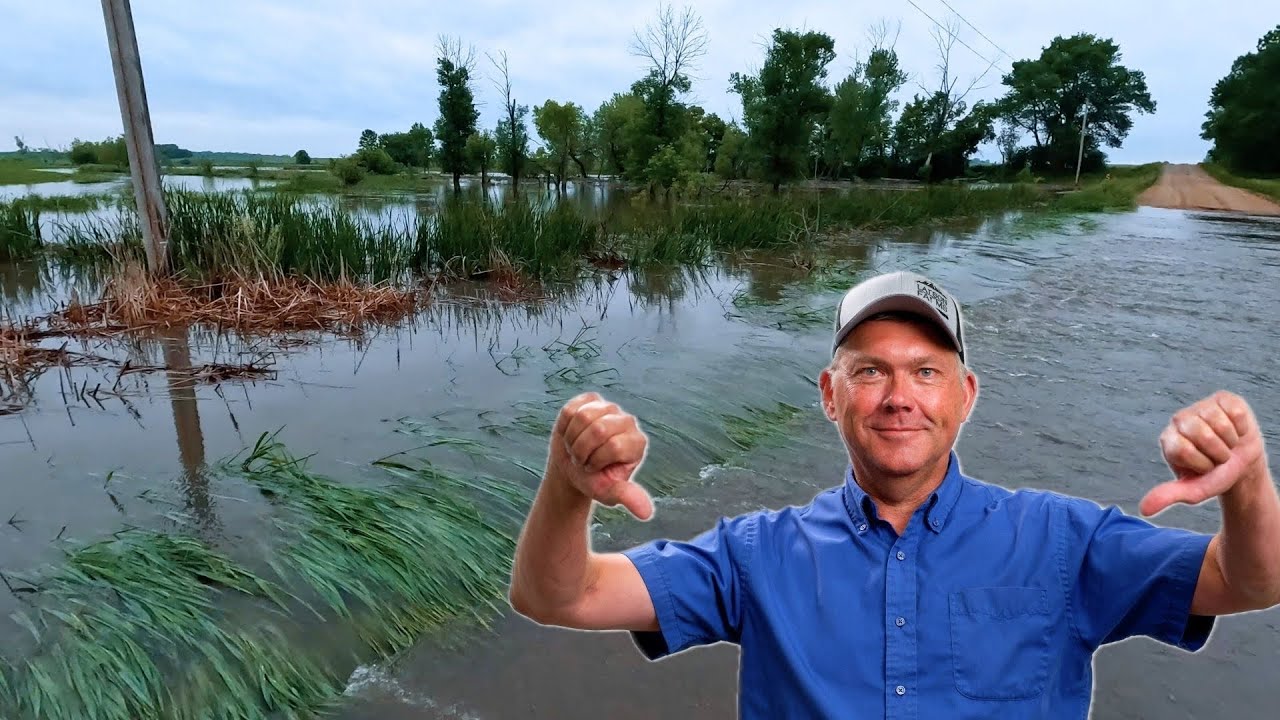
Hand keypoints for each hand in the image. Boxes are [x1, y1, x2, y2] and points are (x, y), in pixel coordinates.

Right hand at [549, 392, 653, 519]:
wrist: (573, 469)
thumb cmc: (594, 481)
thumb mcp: (608, 492)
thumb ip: (627, 496)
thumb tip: (646, 514)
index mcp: (637, 443)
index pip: (614, 445)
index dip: (596, 461)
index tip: (594, 469)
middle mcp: (627, 422)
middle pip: (598, 429)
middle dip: (582, 450)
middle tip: (583, 459)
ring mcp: (609, 408)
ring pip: (582, 416)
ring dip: (572, 439)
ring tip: (577, 448)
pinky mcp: (590, 400)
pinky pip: (570, 410)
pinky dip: (564, 427)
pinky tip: (571, 434)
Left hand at [1140, 391, 1268, 515]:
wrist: (1240, 464)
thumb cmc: (1214, 476)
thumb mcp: (1193, 491)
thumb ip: (1169, 496)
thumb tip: (1144, 509)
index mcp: (1169, 440)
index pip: (1182, 449)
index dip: (1201, 463)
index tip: (1205, 468)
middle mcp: (1180, 420)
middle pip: (1201, 433)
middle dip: (1218, 453)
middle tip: (1218, 457)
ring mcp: (1201, 407)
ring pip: (1219, 423)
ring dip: (1231, 441)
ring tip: (1227, 445)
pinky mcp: (1222, 399)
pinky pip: (1234, 412)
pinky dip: (1241, 427)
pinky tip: (1236, 431)